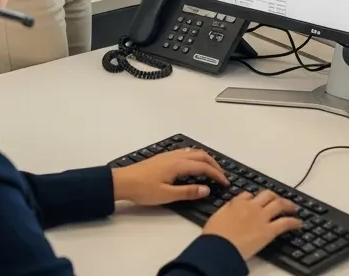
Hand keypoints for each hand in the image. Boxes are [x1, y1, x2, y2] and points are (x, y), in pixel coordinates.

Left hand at [112, 147, 227, 205]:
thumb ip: (188, 191)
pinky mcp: (164, 157)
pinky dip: (196, 157)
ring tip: (211, 170)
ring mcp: (169, 155)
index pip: (204, 167)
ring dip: (206, 159)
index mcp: (178, 165)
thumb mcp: (167, 195)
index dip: (217, 174)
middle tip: (222, 176)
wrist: (123, 181)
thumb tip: (206, 189)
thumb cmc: (143, 189)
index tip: (225, 183)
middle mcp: (176, 156)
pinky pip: (186, 152)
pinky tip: (194, 165)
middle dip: (215, 165)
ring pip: (194, 152)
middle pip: (201, 156)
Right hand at [202, 189, 302, 259]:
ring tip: (294, 208)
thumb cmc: (214, 236)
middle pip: (267, 195)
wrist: (219, 246)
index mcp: (236, 203)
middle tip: (279, 200)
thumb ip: (225, 212)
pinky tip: (298, 223)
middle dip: (274, 196)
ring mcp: (261, 217)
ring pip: (279, 204)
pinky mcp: (269, 230)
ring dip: (288, 205)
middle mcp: (251, 206)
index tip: (257, 200)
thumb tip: (228, 213)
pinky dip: (294, 222)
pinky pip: (285, 223)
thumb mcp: (215, 218)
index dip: (254, 197)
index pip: (248, 194)